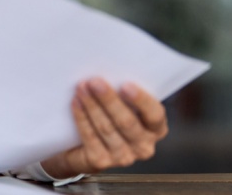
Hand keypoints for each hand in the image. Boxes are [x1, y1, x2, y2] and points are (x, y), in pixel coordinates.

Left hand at [41, 78, 168, 178]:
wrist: (80, 147)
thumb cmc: (107, 116)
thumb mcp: (121, 104)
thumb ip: (123, 92)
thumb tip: (110, 70)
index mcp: (156, 129)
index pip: (155, 115)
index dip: (141, 100)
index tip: (126, 85)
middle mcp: (144, 146)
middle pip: (127, 122)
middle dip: (109, 99)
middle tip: (94, 81)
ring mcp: (123, 157)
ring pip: (106, 128)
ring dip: (92, 106)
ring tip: (81, 88)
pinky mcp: (101, 162)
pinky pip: (90, 137)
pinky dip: (81, 118)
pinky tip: (75, 103)